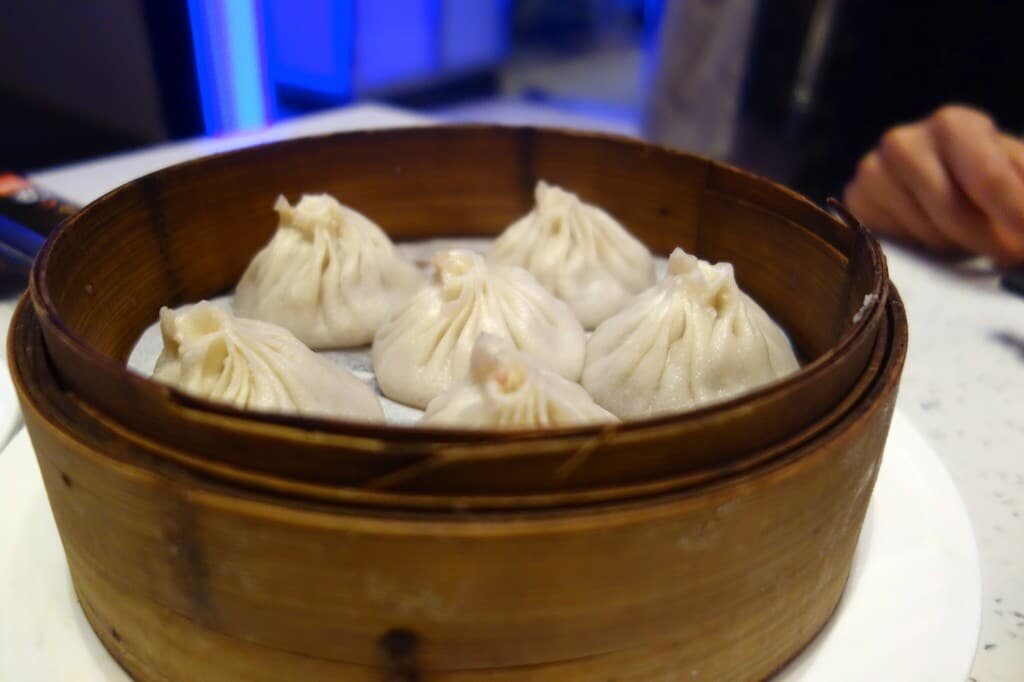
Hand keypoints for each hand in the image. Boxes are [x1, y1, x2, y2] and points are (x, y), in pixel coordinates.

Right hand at [843, 106, 1023, 264]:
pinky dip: (920, 248)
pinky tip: (932, 235)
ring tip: (968, 237)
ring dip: (955, 245)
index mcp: (953, 124)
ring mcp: (871, 173)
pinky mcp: (855, 202)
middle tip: (1009, 256)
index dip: (1016, 217)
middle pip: (951, 212)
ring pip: (923, 233)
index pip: (988, 179)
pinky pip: (894, 243)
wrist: (939, 180)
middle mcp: (902, 142)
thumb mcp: (1017, 171)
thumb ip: (1021, 191)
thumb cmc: (985, 177)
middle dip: (987, 240)